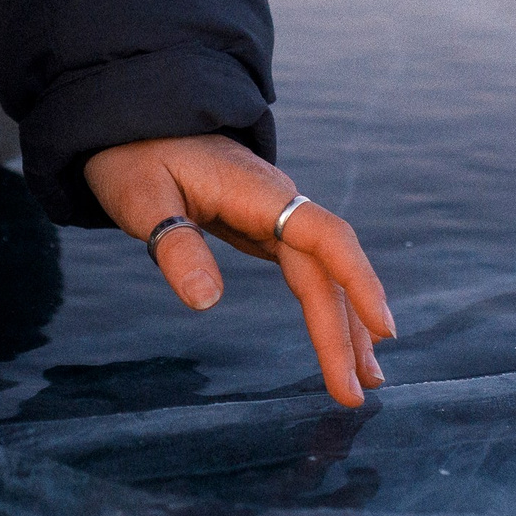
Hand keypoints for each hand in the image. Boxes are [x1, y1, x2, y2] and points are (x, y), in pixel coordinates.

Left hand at [83, 135, 394, 407]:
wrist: (133, 120)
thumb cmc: (134, 156)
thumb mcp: (141, 199)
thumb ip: (174, 246)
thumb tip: (207, 302)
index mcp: (260, 194)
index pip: (326, 239)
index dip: (359, 283)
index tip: (383, 330)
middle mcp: (280, 205)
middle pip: (328, 272)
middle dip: (347, 333)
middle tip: (356, 395)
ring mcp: (276, 216)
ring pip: (325, 275)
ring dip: (346, 326)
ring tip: (363, 382)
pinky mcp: (265, 227)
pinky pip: (308, 272)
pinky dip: (326, 308)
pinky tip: (338, 338)